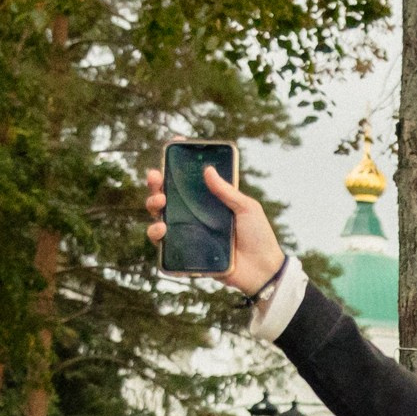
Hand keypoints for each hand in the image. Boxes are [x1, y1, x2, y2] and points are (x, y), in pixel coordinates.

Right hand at [145, 156, 285, 296]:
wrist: (263, 270)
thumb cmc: (259, 237)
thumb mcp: (247, 208)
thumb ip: (227, 191)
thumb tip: (208, 169)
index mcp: (209, 201)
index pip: (188, 180)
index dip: (176, 163)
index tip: (171, 144)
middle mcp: (196, 215)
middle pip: (167, 195)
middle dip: (156, 183)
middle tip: (155, 178)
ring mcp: (190, 233)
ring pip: (160, 216)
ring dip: (153, 205)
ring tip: (159, 202)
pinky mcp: (187, 253)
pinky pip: (164, 244)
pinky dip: (157, 234)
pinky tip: (161, 228)